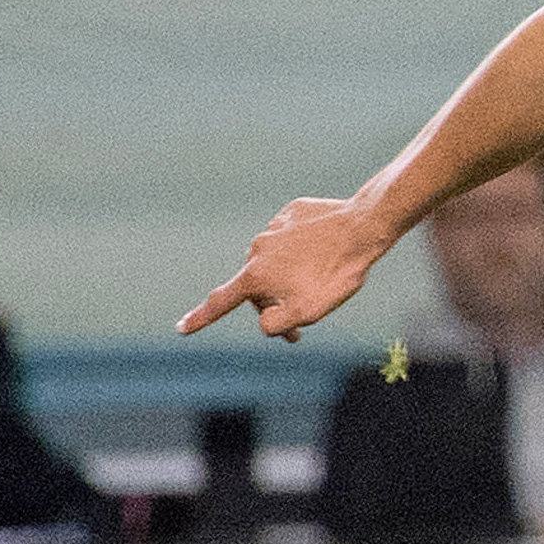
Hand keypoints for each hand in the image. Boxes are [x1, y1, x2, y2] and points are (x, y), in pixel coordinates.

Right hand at [179, 197, 387, 341]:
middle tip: (301, 327)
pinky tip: (325, 254)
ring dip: (290, 277)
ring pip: (275, 262)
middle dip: (274, 306)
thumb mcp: (307, 312)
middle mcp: (256, 249)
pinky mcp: (292, 213)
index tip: (181, 329)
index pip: (222, 302)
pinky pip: (293, 238)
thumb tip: (262, 320)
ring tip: (322, 281)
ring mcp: (273, 228)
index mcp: (255, 275)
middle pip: (257, 287)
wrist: (363, 227)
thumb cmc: (336, 274)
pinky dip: (303, 251)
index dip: (201, 318)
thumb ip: (275, 323)